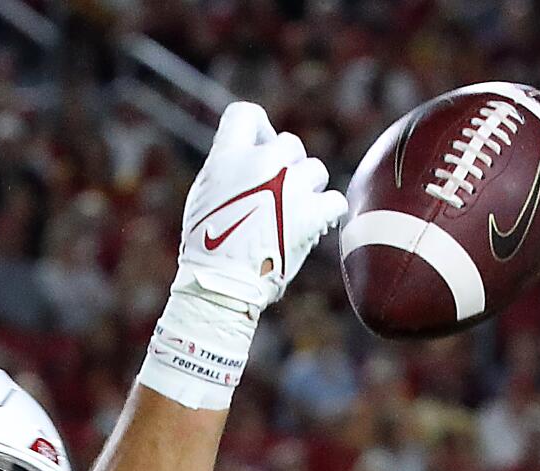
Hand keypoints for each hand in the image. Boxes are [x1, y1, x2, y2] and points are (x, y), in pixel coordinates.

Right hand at [140, 103, 346, 409]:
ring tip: (291, 215)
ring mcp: (290, 187)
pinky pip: (334, 200)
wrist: (220, 287)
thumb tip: (252, 158)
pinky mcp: (313, 214)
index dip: (258, 130)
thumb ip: (229, 168)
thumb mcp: (205, 195)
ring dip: (306, 190)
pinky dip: (325, 213)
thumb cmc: (207, 248)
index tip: (257, 150)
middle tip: (276, 194)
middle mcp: (262, 164)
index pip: (246, 114)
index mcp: (228, 156)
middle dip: (286, 166)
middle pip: (288, 144)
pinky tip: (312, 225)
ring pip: (314, 171)